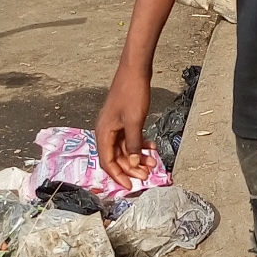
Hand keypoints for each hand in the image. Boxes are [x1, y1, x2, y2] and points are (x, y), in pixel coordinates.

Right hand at [94, 62, 157, 186]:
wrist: (135, 70)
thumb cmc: (132, 93)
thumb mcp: (134, 121)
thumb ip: (133, 143)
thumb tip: (133, 163)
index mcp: (103, 132)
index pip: (107, 162)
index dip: (118, 176)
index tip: (131, 186)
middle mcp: (106, 131)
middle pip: (117, 157)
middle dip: (132, 168)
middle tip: (148, 175)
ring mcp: (115, 125)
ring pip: (125, 148)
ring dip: (138, 157)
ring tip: (153, 162)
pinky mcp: (123, 120)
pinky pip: (129, 138)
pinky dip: (140, 144)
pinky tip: (152, 146)